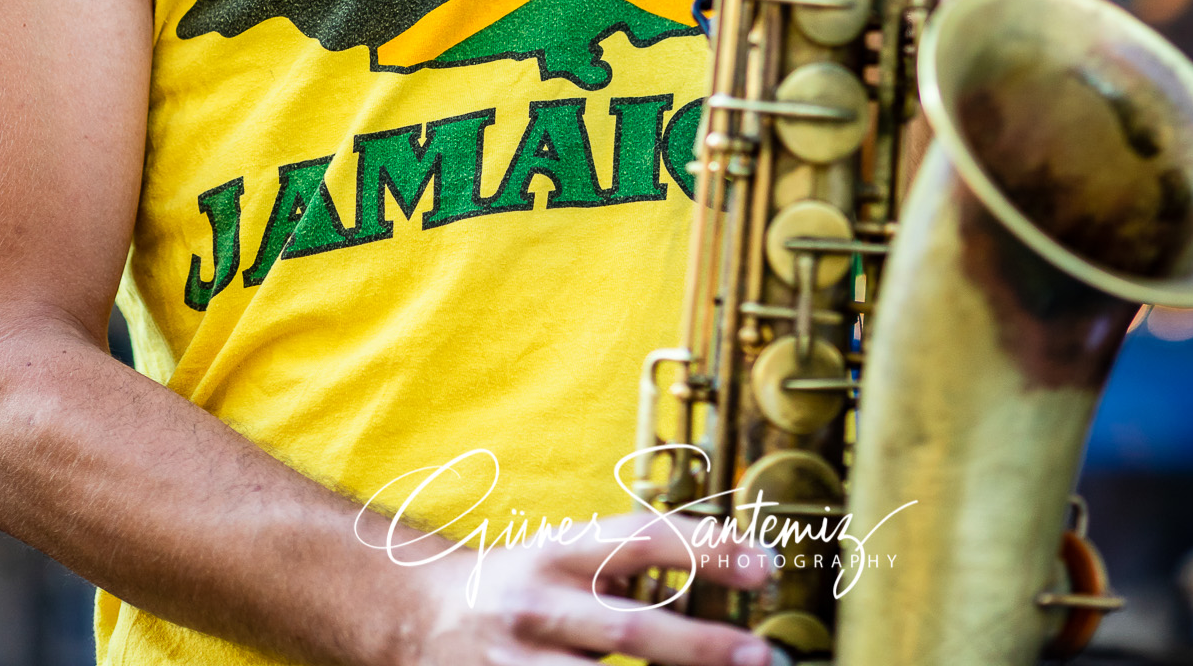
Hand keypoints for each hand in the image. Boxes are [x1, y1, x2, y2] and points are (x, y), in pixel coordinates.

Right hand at [399, 510, 772, 664]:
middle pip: (631, 628)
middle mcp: (542, 604)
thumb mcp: (569, 554)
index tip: (762, 564)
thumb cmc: (526, 582)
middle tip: (762, 656)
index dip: (705, 548)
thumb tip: (721, 571)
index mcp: (562, 550)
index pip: (642, 538)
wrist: (430, 615)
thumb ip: (627, 565)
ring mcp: (522, 662)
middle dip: (701, 647)